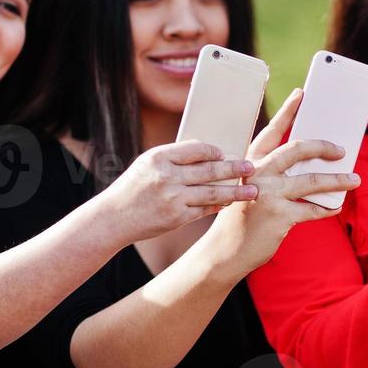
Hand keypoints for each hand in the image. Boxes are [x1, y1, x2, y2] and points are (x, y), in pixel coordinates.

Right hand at [96, 140, 256, 243]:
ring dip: (236, 191)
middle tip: (251, 167)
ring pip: (212, 192)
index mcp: (159, 158)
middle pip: (209, 170)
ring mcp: (173, 198)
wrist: (113, 218)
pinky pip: (204, 209)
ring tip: (253, 190)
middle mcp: (167, 177)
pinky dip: (219, 205)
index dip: (213, 151)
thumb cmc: (133, 188)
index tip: (225, 152)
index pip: (195, 149)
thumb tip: (207, 154)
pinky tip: (230, 203)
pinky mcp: (177, 218)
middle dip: (233, 168)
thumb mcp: (147, 165)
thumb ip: (174, 158)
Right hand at [203, 88, 360, 276]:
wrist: (226, 250)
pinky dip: (327, 209)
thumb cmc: (243, 217)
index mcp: (251, 162)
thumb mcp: (252, 188)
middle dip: (324, 147)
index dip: (287, 111)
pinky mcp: (279, 216)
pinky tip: (335, 207)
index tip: (301, 93)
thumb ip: (274, 174)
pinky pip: (313, 209)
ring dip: (338, 180)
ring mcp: (268, 194)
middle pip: (297, 150)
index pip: (272, 130)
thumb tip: (312, 165)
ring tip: (354, 179)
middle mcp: (258, 173)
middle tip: (341, 150)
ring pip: (312, 181)